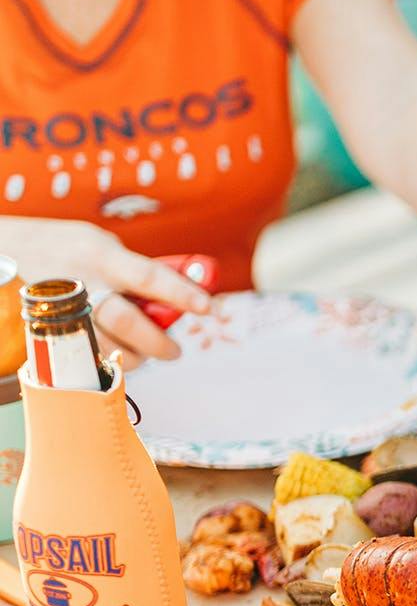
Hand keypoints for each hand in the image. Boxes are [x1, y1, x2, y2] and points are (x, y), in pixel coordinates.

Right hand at [0, 218, 209, 368]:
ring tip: (147, 354)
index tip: (207, 307)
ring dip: (135, 356)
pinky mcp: (46, 332)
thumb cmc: (63, 248)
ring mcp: (60, 310)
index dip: (180, 292)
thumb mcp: (100, 244)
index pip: (147, 276)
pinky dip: (108, 361)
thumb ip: (137, 269)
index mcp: (99, 255)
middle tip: (175, 351)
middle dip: (157, 342)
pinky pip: (83, 358)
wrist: (2, 251)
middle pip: (125, 321)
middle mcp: (80, 283)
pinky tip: (118, 354)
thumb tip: (186, 286)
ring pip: (104, 346)